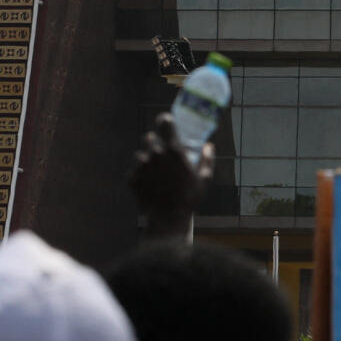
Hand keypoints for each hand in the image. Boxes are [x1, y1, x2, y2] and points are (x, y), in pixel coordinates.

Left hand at [129, 115, 210, 237]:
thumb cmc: (189, 199)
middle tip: (161, 156)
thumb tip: (208, 146)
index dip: (164, 120)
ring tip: (155, 175)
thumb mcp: (204, 179)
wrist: (168, 220)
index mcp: (173, 151)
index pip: (164, 122)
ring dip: (146, 161)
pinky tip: (149, 187)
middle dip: (154, 144)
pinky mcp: (132, 178)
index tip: (165, 123)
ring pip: (139, 155)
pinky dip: (139, 176)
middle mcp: (155, 154)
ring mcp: (141, 166)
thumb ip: (207, 159)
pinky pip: (134, 171)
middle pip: (148, 137)